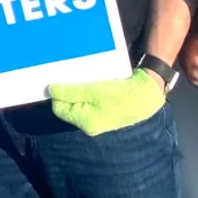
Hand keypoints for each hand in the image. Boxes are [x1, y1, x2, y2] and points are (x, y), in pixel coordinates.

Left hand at [48, 68, 165, 136]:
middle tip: (70, 74)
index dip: (58, 93)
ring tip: (82, 75)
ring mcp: (98, 116)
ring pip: (80, 100)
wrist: (147, 95)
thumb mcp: (93, 91)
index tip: (60, 78)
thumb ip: (71, 92)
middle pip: (69, 104)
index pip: (59, 108)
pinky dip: (89, 88)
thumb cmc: (120, 95)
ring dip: (79, 87)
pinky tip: (92, 79)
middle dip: (68, 90)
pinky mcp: (105, 108)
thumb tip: (51, 90)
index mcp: (84, 121)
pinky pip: (91, 98)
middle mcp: (89, 122)